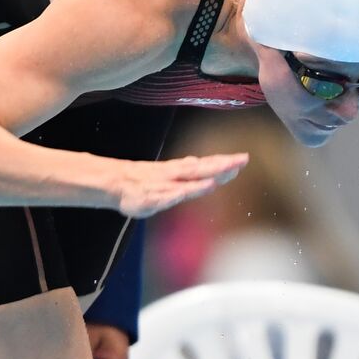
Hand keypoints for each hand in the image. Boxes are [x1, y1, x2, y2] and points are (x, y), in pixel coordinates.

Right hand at [116, 153, 247, 218]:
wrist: (115, 183)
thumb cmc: (144, 181)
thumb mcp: (167, 173)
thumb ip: (184, 168)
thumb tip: (199, 160)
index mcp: (178, 170)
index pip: (204, 165)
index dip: (223, 162)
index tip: (243, 159)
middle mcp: (172, 175)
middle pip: (199, 170)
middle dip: (220, 167)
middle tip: (241, 161)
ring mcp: (161, 186)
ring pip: (182, 183)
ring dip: (199, 182)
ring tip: (215, 181)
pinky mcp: (147, 199)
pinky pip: (161, 197)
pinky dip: (173, 195)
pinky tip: (180, 194)